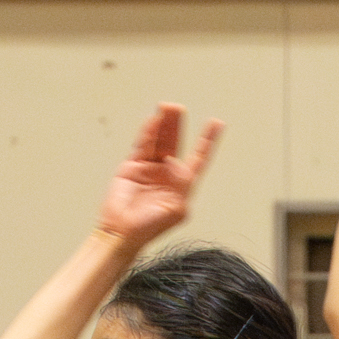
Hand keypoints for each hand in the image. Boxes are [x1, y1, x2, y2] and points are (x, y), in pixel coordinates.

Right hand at [94, 105, 222, 248]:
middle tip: (177, 107)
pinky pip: (143, 145)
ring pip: (159, 140)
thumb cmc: (149, 227)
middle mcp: (167, 173)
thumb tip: (185, 176)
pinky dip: (148, 133)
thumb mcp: (175, 212)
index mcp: (181, 184)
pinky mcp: (133, 166)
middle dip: (177, 125)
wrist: (122, 231)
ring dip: (163, 124)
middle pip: (175, 143)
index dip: (207, 140)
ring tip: (166, 107)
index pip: (198, 157)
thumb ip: (183, 192)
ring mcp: (150, 168)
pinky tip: (154, 120)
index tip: (217, 123)